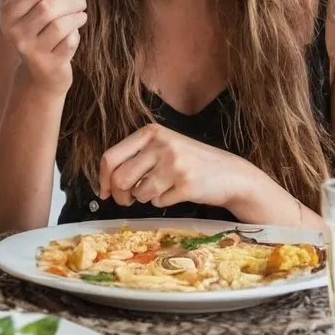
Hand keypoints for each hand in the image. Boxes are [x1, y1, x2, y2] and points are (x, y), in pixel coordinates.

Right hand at [0, 0, 86, 91]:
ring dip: (77, 16)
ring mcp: (30, 50)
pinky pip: (69, 41)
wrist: (40, 74)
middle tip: (81, 0)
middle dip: (71, 0)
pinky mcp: (47, 64)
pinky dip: (76, 34)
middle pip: (48, 6)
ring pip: (61, 24)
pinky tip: (74, 33)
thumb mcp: (38, 8)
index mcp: (8, 14)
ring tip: (81, 15)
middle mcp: (14, 33)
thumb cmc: (41, 34)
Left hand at [98, 123, 260, 210]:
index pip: (111, 157)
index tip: (103, 192)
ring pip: (139, 193)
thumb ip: (136, 157)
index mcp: (150, 132)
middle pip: (120, 178)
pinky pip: (158, 202)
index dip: (102, 178)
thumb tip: (106, 183)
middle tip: (126, 201)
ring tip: (160, 189)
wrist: (232, 174)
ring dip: (145, 198)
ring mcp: (174, 164)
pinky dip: (162, 202)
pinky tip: (175, 193)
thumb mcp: (163, 147)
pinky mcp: (186, 185)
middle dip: (119, 195)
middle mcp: (161, 144)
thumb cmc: (191, 161)